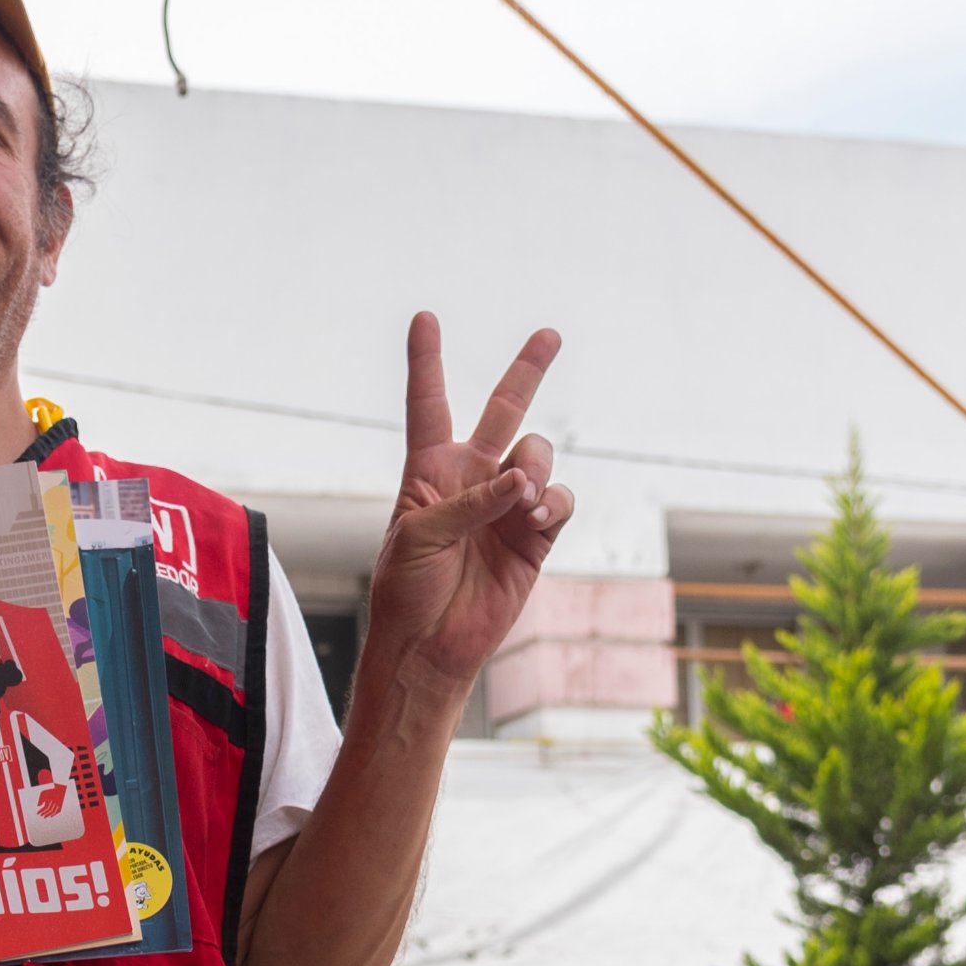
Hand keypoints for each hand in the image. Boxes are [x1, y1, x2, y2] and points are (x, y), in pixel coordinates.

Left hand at [357, 313, 573, 715]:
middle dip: (527, 371)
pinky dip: (552, 502)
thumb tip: (523, 483)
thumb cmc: (406, 591)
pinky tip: (535, 517)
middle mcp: (472, 480)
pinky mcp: (535, 538)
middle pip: (504, 411)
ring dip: (535, 466)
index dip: (426, 362)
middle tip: (550, 336)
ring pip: (537, 456)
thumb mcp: (418, 538)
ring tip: (521, 496)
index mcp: (429, 472)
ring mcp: (507, 507)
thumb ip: (468, 502)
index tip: (424, 318)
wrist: (430, 647)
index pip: (428, 405)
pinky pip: (558, 501)